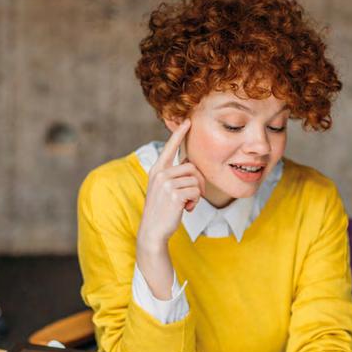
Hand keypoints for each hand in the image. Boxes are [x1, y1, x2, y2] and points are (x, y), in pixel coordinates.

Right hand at [136, 119, 204, 298]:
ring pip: (196, 180)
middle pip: (193, 167)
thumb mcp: (164, 189)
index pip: (170, 148)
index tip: (188, 121)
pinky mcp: (174, 194)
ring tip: (187, 204)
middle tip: (192, 197)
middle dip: (198, 183)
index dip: (179, 134)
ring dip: (197, 194)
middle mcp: (160, 173)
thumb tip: (191, 166)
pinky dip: (195, 202)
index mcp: (157, 170)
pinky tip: (186, 210)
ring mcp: (166, 183)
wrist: (153, 231)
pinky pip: (196, 191)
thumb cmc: (163, 210)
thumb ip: (173, 176)